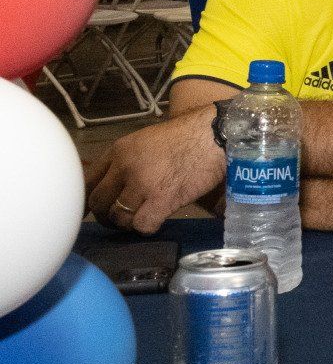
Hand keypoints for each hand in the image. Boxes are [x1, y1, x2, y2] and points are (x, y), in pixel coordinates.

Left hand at [85, 108, 226, 233]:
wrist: (215, 136)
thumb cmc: (185, 138)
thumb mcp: (145, 141)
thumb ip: (125, 161)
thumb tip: (111, 185)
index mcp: (118, 151)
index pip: (87, 181)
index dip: (86, 199)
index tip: (90, 210)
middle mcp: (125, 168)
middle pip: (99, 202)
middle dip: (106, 215)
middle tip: (118, 218)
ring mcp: (143, 185)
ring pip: (119, 217)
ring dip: (127, 223)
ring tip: (140, 218)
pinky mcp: (163, 200)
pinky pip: (142, 225)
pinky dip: (147, 227)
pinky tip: (156, 219)